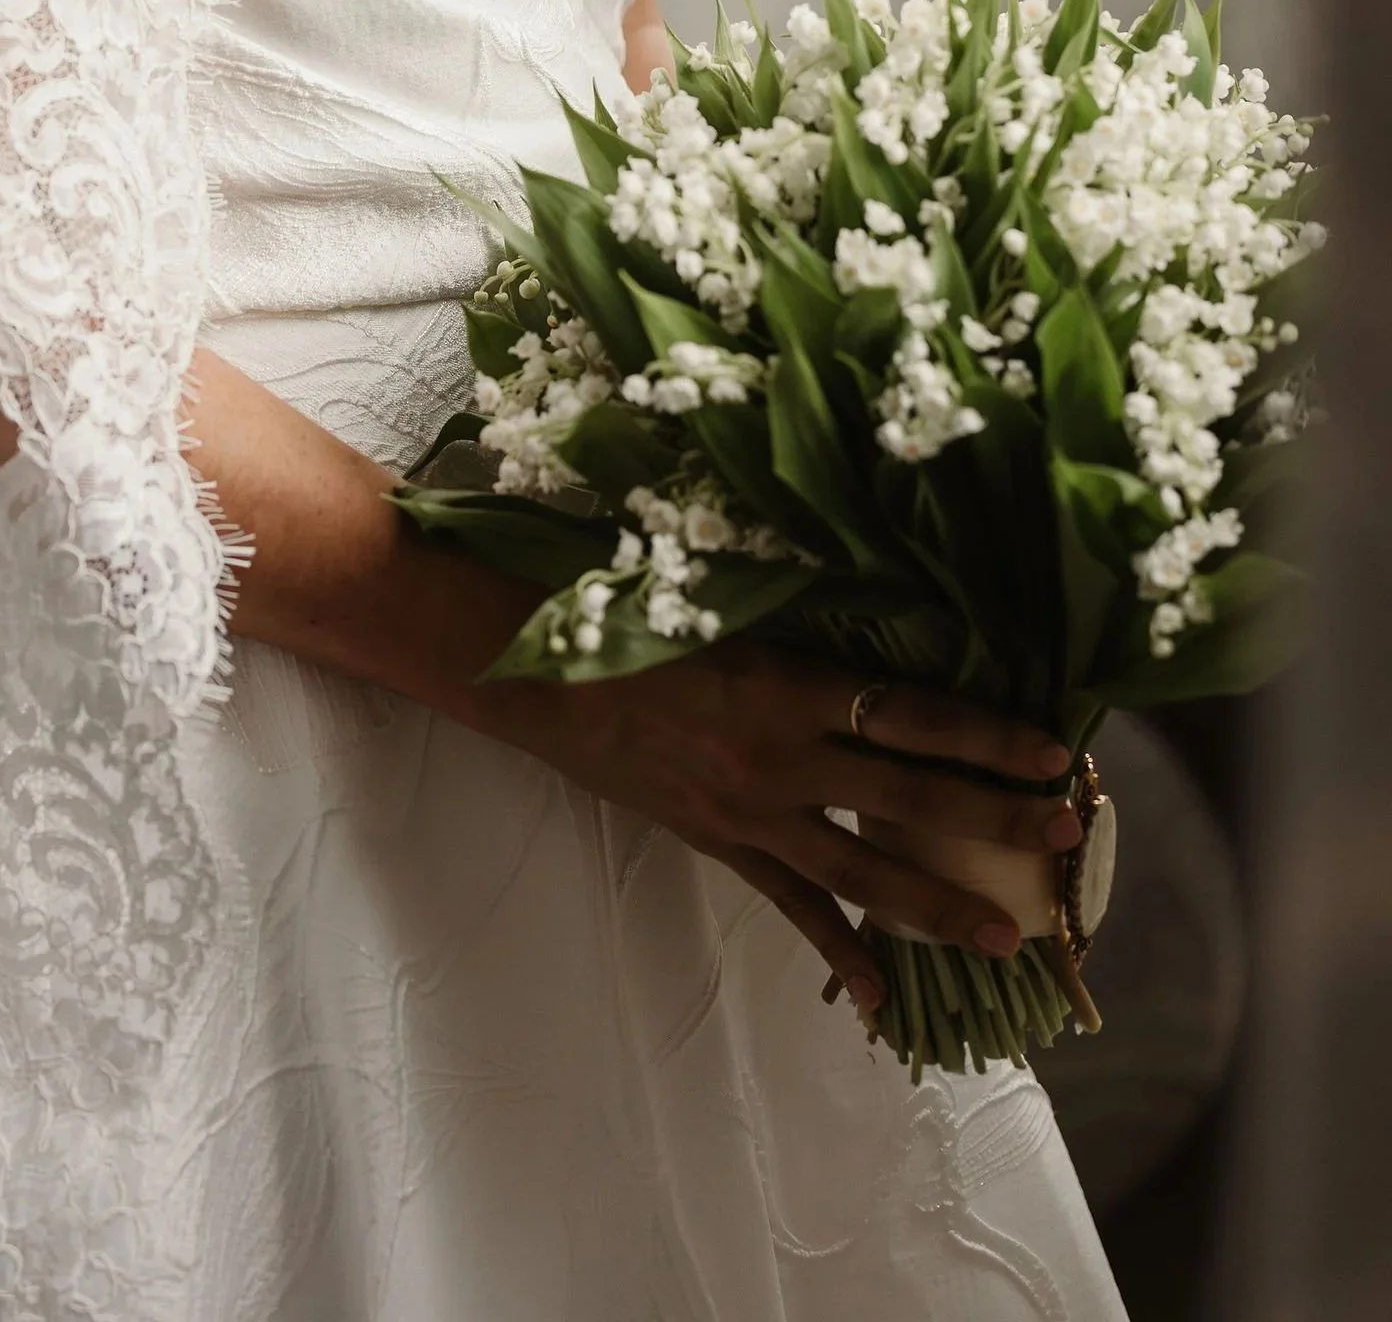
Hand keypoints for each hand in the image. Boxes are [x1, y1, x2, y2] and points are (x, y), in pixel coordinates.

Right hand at [485, 641, 1077, 1015]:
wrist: (539, 674)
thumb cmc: (633, 616)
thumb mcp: (729, 606)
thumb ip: (807, 630)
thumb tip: (893, 632)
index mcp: (788, 681)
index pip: (913, 713)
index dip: (989, 735)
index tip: (1055, 751)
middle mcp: (781, 753)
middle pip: (909, 794)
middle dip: (993, 817)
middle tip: (1064, 837)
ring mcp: (752, 810)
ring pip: (862, 869)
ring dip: (937, 903)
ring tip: (1003, 935)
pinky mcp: (721, 845)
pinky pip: (792, 907)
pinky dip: (841, 951)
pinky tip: (885, 996)